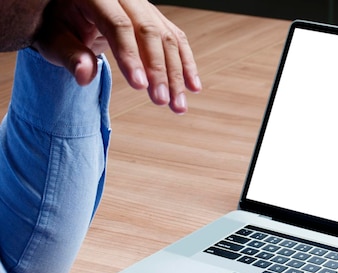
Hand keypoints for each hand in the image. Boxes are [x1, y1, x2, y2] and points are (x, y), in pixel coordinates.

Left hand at [33, 0, 201, 112]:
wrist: (69, 11)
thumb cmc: (58, 26)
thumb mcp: (53, 40)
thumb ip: (69, 55)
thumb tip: (84, 75)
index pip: (118, 25)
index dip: (131, 56)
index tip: (139, 85)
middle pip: (149, 32)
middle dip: (158, 70)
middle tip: (162, 101)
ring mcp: (144, 6)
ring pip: (168, 38)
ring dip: (176, 75)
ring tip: (178, 105)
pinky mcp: (156, 19)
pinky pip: (177, 40)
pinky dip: (186, 64)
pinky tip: (193, 87)